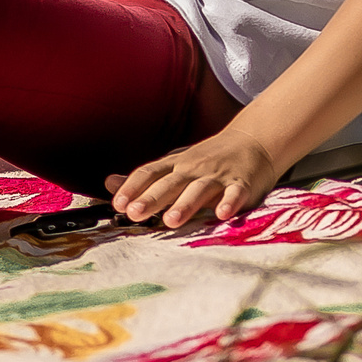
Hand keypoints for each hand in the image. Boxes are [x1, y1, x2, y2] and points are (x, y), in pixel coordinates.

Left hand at [107, 129, 280, 228]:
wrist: (252, 141)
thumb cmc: (207, 160)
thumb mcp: (174, 165)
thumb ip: (144, 178)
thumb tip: (109, 184)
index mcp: (175, 165)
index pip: (149, 173)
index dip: (132, 188)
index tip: (118, 204)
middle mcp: (193, 168)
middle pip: (170, 183)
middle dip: (151, 198)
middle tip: (134, 213)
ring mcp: (218, 175)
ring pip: (199, 189)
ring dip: (185, 205)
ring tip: (170, 220)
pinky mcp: (242, 182)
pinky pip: (235, 192)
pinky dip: (229, 202)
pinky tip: (221, 214)